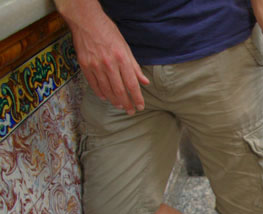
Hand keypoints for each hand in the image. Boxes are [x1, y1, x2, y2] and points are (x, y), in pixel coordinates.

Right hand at [61, 0, 149, 114]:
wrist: (86, 21)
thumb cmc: (108, 32)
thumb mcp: (126, 47)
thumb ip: (135, 66)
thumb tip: (145, 81)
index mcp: (122, 59)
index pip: (132, 84)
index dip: (137, 98)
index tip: (140, 106)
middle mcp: (109, 64)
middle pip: (119, 90)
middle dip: (126, 103)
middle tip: (130, 111)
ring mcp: (95, 65)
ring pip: (106, 89)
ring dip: (114, 100)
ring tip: (120, 106)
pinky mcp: (85, 65)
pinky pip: (93, 84)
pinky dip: (100, 92)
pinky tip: (105, 97)